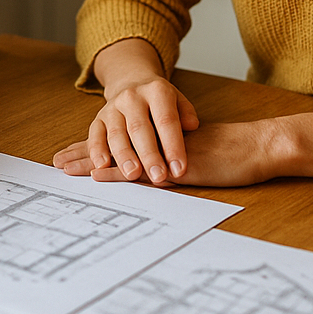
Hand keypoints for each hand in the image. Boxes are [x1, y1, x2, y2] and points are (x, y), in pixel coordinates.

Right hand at [54, 39, 198, 184]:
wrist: (132, 84)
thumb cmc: (159, 101)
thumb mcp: (178, 100)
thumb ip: (186, 113)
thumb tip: (191, 125)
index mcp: (156, 91)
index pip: (166, 120)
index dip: (173, 145)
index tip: (179, 168)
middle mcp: (132, 97)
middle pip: (140, 128)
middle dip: (149, 155)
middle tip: (159, 176)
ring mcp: (113, 107)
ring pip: (117, 133)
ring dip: (124, 156)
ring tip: (133, 174)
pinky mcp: (99, 119)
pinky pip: (95, 134)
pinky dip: (97, 150)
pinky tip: (102, 166)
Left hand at [63, 120, 276, 186]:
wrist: (256, 147)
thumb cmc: (231, 155)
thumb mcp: (195, 154)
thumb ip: (173, 157)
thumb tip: (157, 170)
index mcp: (159, 137)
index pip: (122, 140)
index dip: (95, 147)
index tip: (71, 154)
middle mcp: (156, 140)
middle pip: (113, 146)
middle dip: (83, 154)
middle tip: (56, 162)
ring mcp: (162, 152)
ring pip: (121, 155)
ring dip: (91, 162)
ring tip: (65, 169)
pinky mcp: (173, 166)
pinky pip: (141, 170)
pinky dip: (118, 173)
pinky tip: (98, 176)